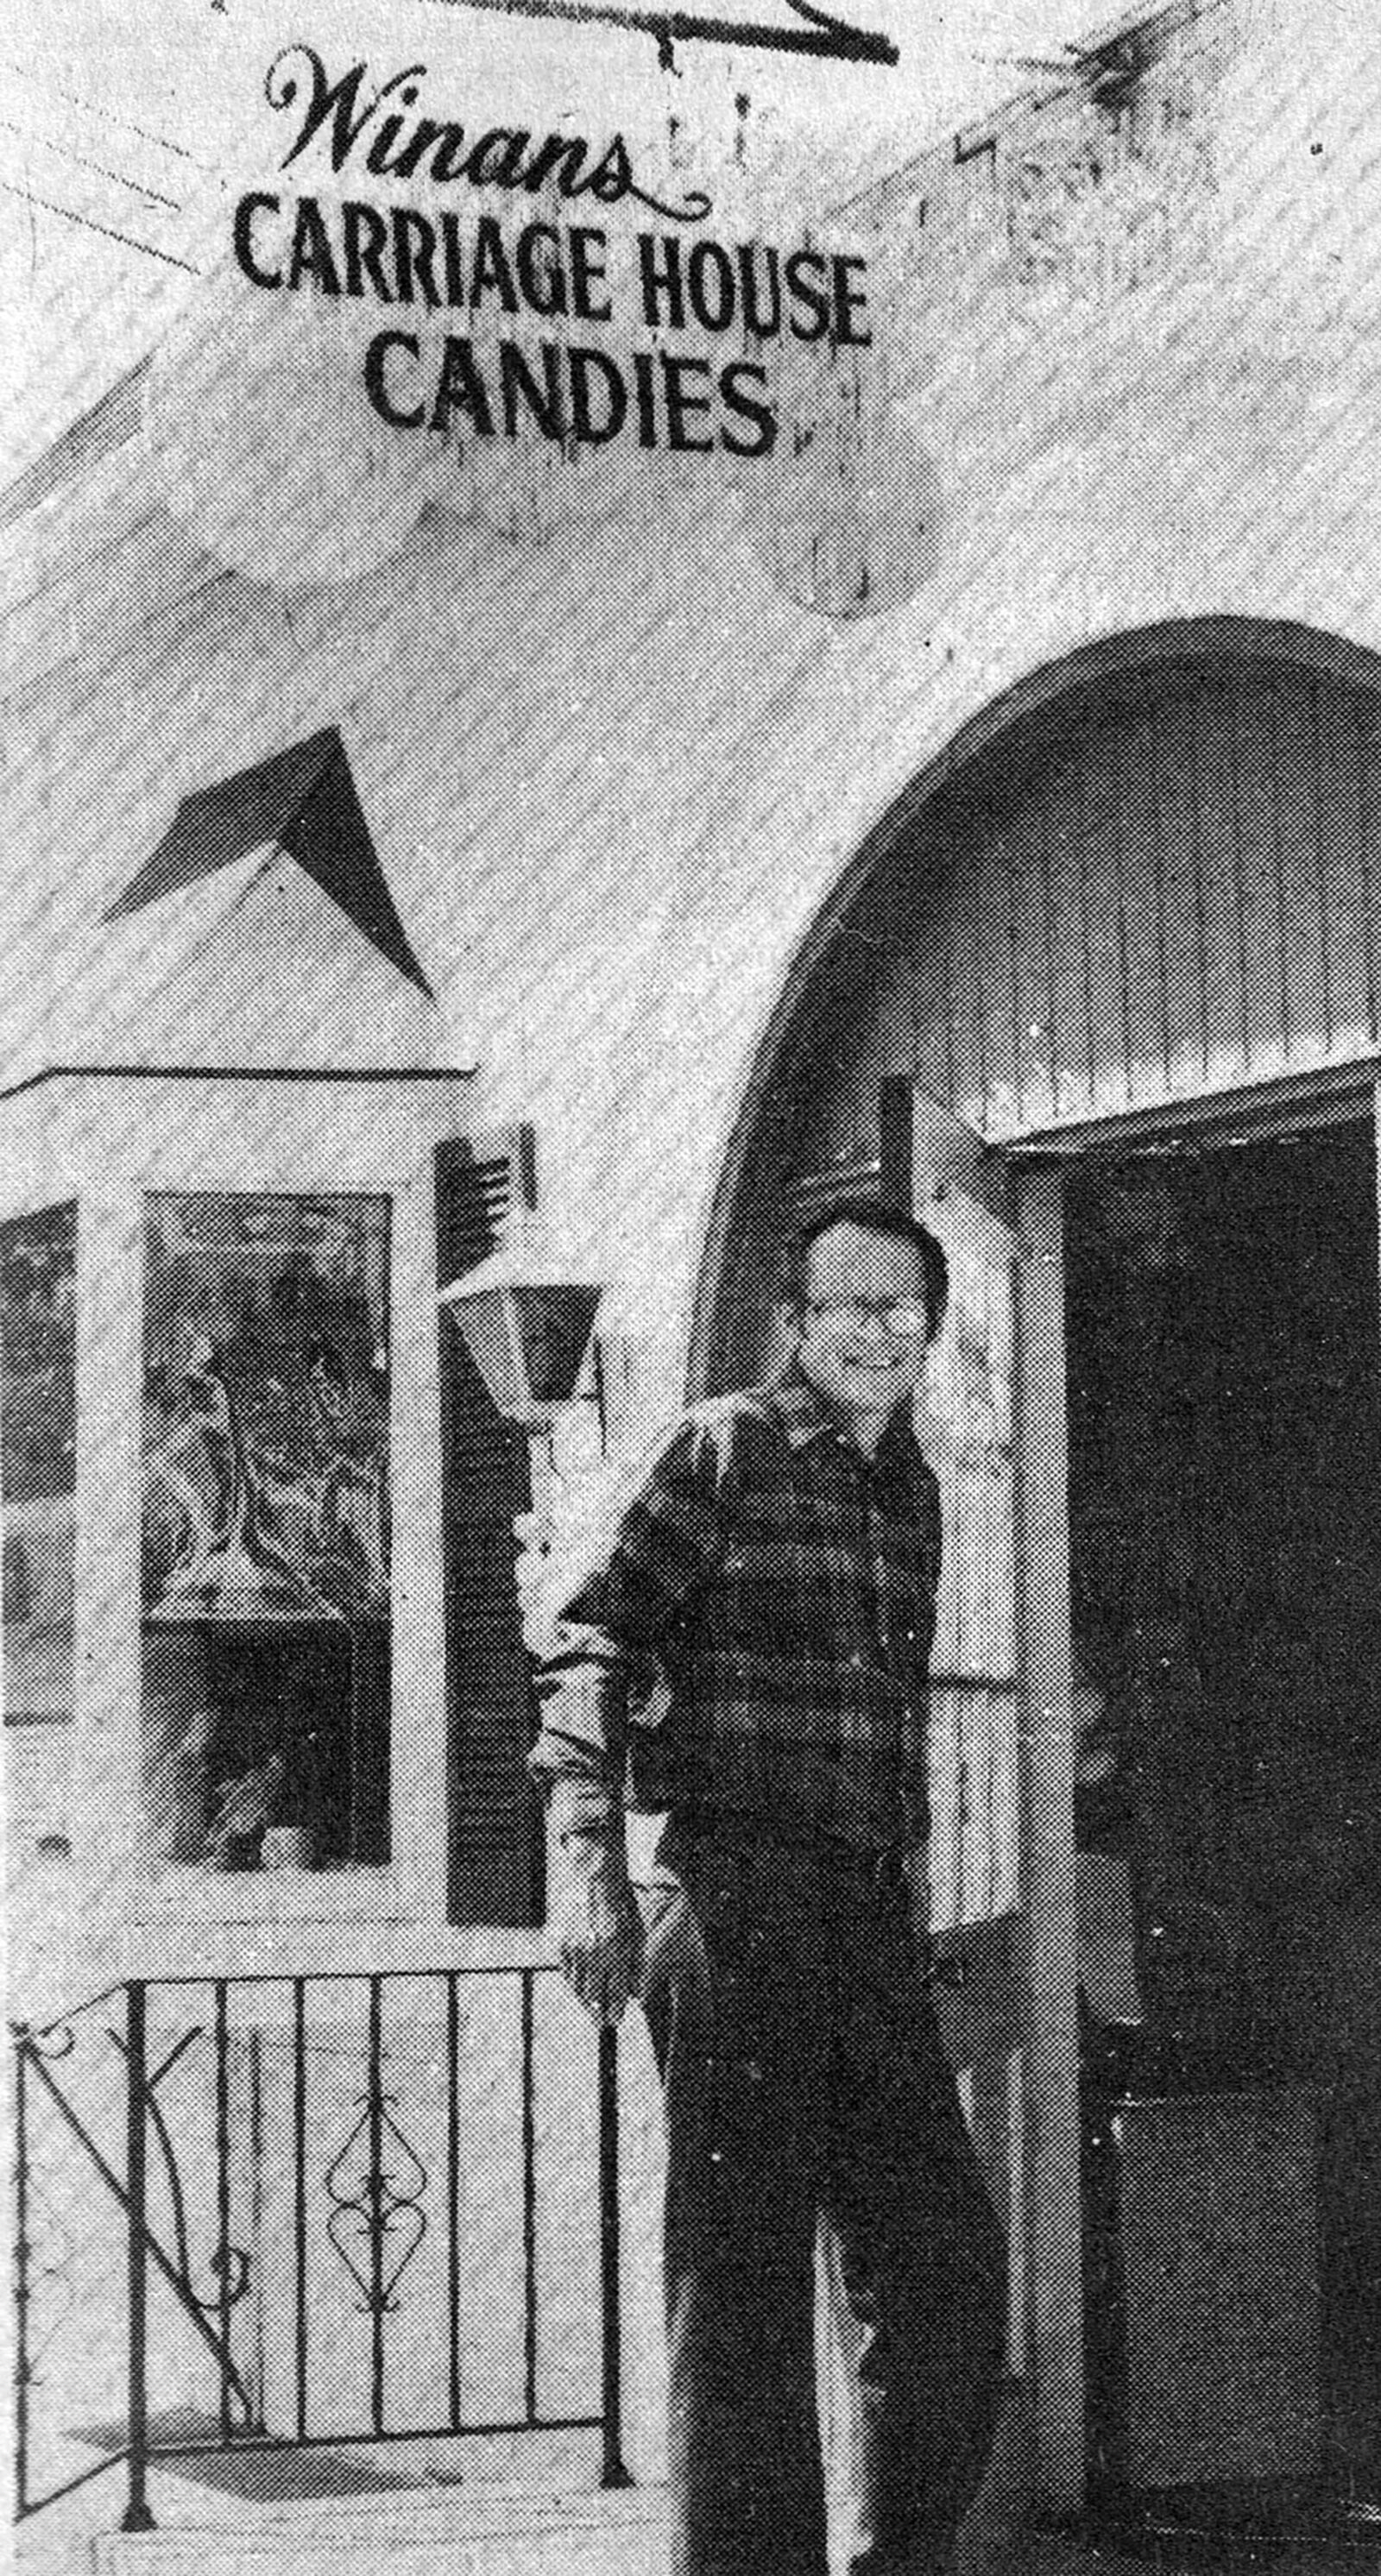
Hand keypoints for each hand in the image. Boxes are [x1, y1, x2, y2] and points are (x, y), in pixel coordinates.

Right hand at [551, 1835, 644, 2025]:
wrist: (595, 1876)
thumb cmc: (621, 1903)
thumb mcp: (634, 1932)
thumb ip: (633, 1963)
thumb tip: (633, 1991)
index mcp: (615, 1949)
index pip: (615, 1992)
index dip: (615, 2010)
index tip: (616, 2020)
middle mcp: (592, 1952)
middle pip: (594, 1996)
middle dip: (600, 2012)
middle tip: (604, 2023)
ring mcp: (573, 1948)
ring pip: (577, 1987)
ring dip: (585, 2001)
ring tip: (592, 2010)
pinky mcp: (560, 1943)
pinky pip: (566, 1973)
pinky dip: (574, 1983)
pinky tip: (580, 1990)